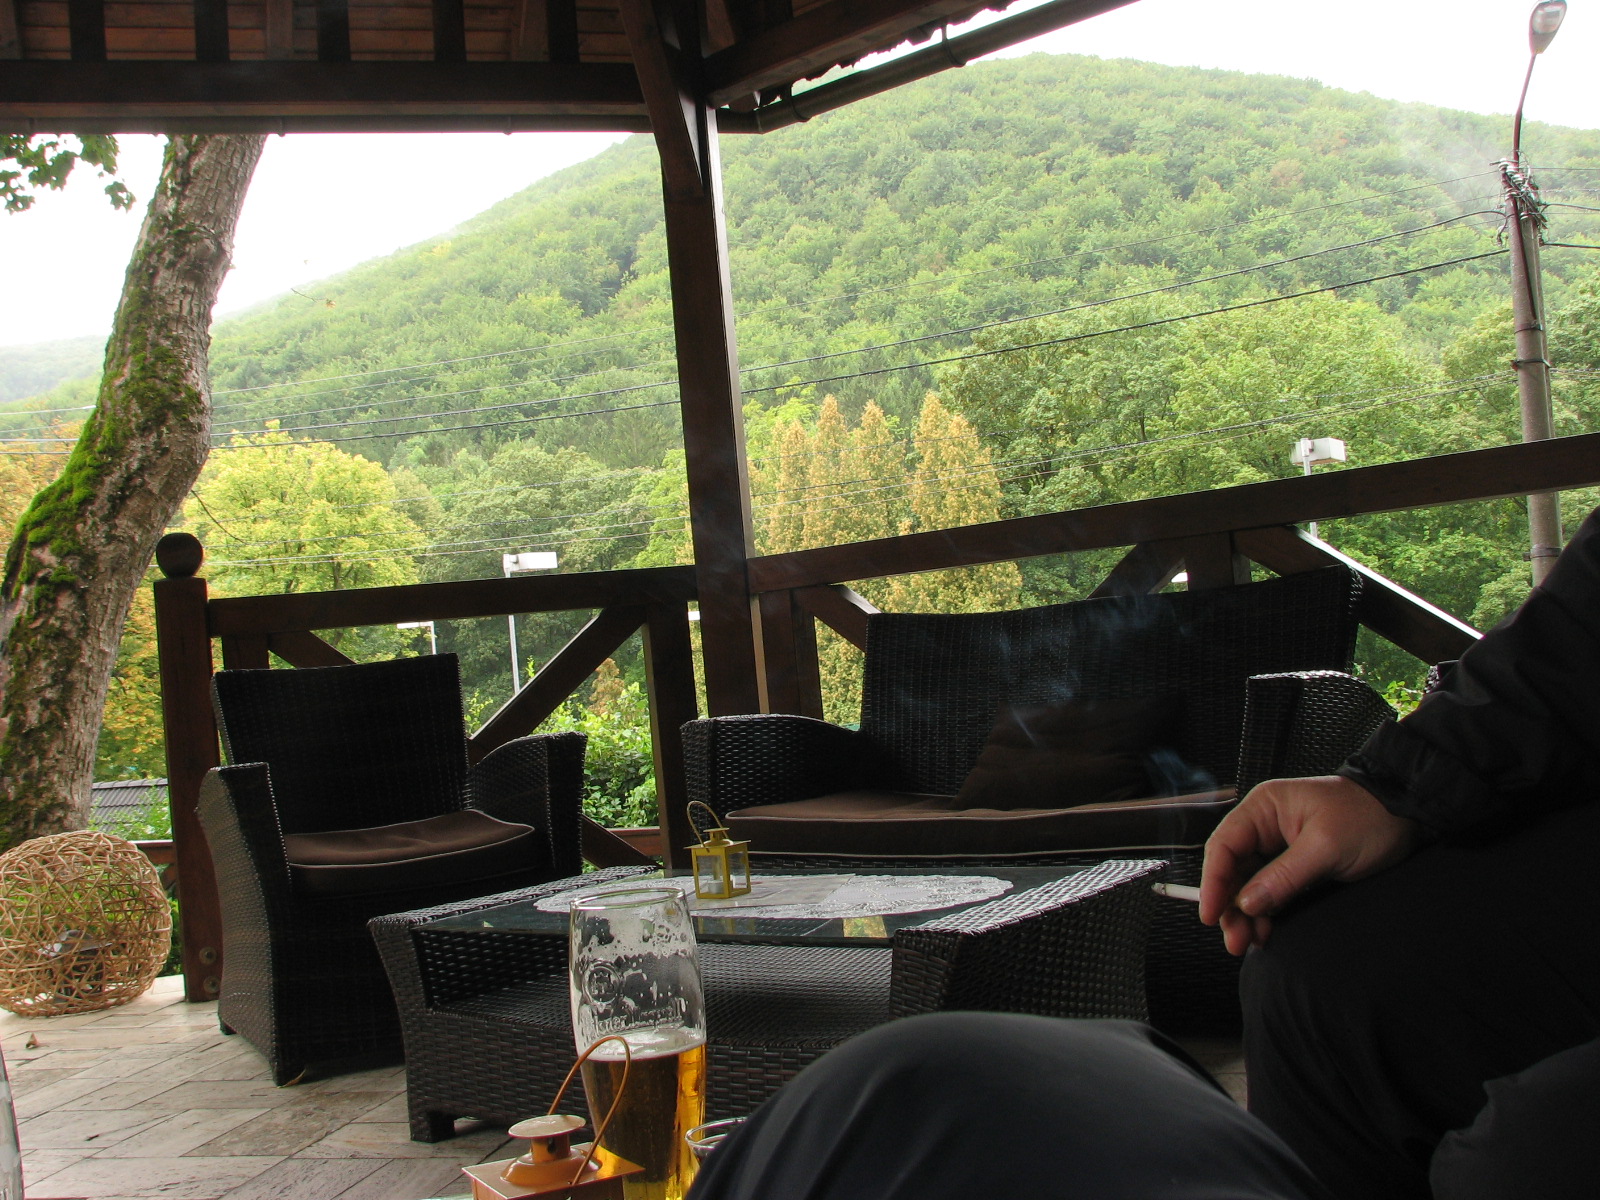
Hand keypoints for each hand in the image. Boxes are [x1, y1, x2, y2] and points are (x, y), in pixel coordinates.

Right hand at [1200, 775, 1423, 954]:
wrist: (1406, 815)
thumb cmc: (1368, 817)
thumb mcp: (1326, 847)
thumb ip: (1284, 876)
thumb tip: (1248, 903)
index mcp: (1264, 807)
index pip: (1224, 845)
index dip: (1213, 882)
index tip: (1211, 914)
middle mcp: (1264, 824)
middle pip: (1232, 869)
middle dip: (1230, 905)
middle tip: (1234, 940)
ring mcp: (1277, 845)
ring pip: (1248, 883)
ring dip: (1246, 914)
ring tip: (1247, 942)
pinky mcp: (1292, 863)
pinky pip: (1268, 889)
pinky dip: (1265, 911)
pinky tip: (1264, 930)